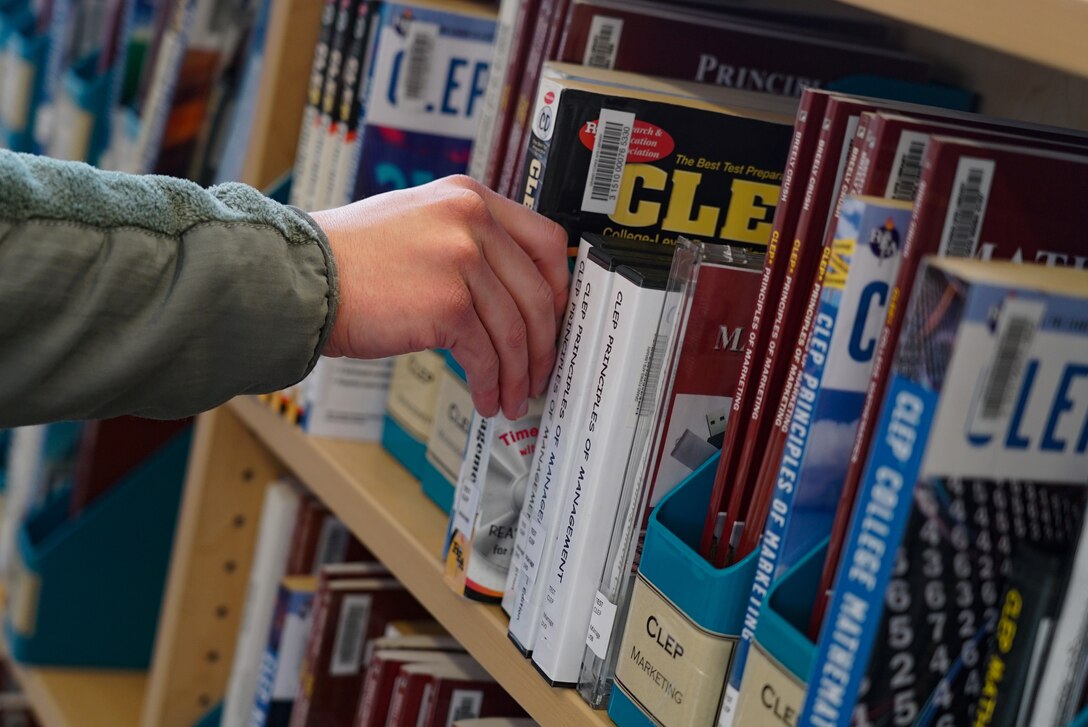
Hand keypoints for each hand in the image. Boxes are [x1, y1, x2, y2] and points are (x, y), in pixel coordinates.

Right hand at [312, 176, 568, 420]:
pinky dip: (492, 383)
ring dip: (518, 373)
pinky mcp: (448, 303)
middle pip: (538, 292)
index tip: (555, 320)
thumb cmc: (347, 260)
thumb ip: (466, 242)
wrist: (299, 278)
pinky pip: (488, 353)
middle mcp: (471, 220)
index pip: (544, 240)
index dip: (559, 289)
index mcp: (468, 197)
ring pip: (516, 329)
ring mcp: (461, 259)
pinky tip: (487, 398)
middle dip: (543, 344)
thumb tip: (508, 292)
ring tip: (513, 397)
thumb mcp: (417, 224)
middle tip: (538, 371)